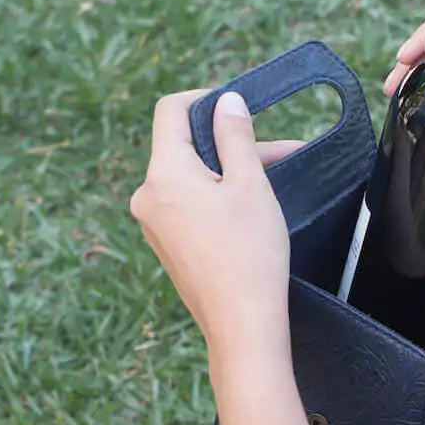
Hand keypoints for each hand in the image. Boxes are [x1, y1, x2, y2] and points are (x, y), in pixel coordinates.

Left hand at [130, 89, 302, 364]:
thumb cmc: (250, 253)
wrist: (242, 325)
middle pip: (185, 148)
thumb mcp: (251, 185)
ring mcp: (154, 225)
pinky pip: (188, 207)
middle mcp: (148, 197)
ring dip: (228, 173)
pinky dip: (216, 200)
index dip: (204, 100)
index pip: (171, 111)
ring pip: (190, 180)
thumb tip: (226, 101)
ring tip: (273, 183)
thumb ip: (236, 136)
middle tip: (276, 151)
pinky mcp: (167, 247)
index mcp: (163, 174)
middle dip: (228, 144)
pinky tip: (251, 213)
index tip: (238, 108)